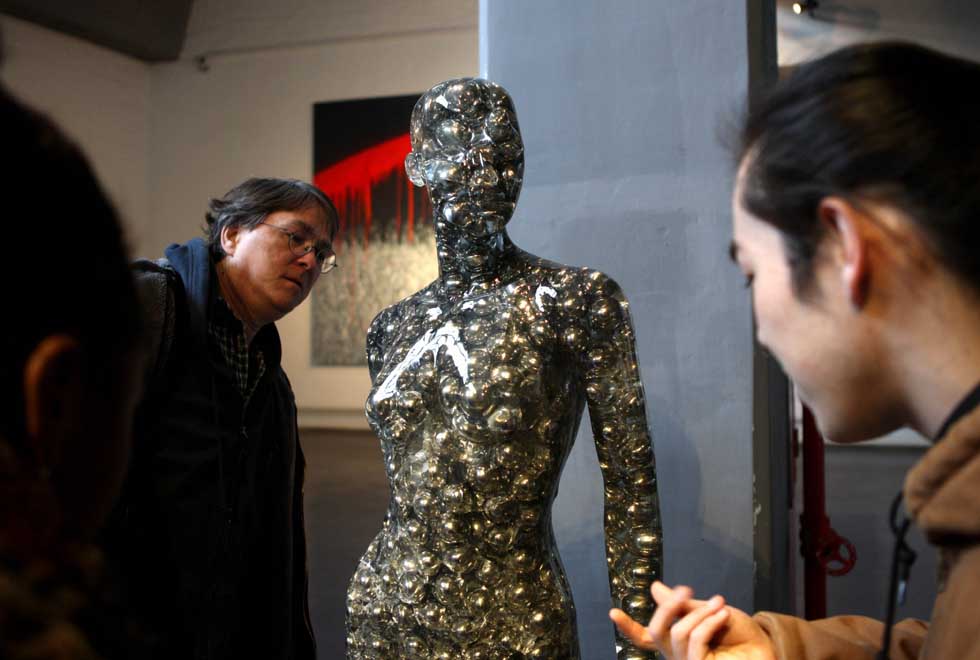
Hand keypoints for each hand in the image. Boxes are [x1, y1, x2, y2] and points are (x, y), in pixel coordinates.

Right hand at [609, 581, 775, 659]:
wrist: (766, 648)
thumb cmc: (739, 634)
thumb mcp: (707, 611)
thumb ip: (681, 604)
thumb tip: (654, 588)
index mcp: (676, 642)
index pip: (645, 639)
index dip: (628, 627)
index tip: (612, 611)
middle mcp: (678, 655)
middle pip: (655, 631)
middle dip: (668, 606)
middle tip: (686, 589)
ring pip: (678, 632)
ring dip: (700, 613)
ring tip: (720, 605)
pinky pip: (695, 640)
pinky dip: (708, 622)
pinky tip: (722, 615)